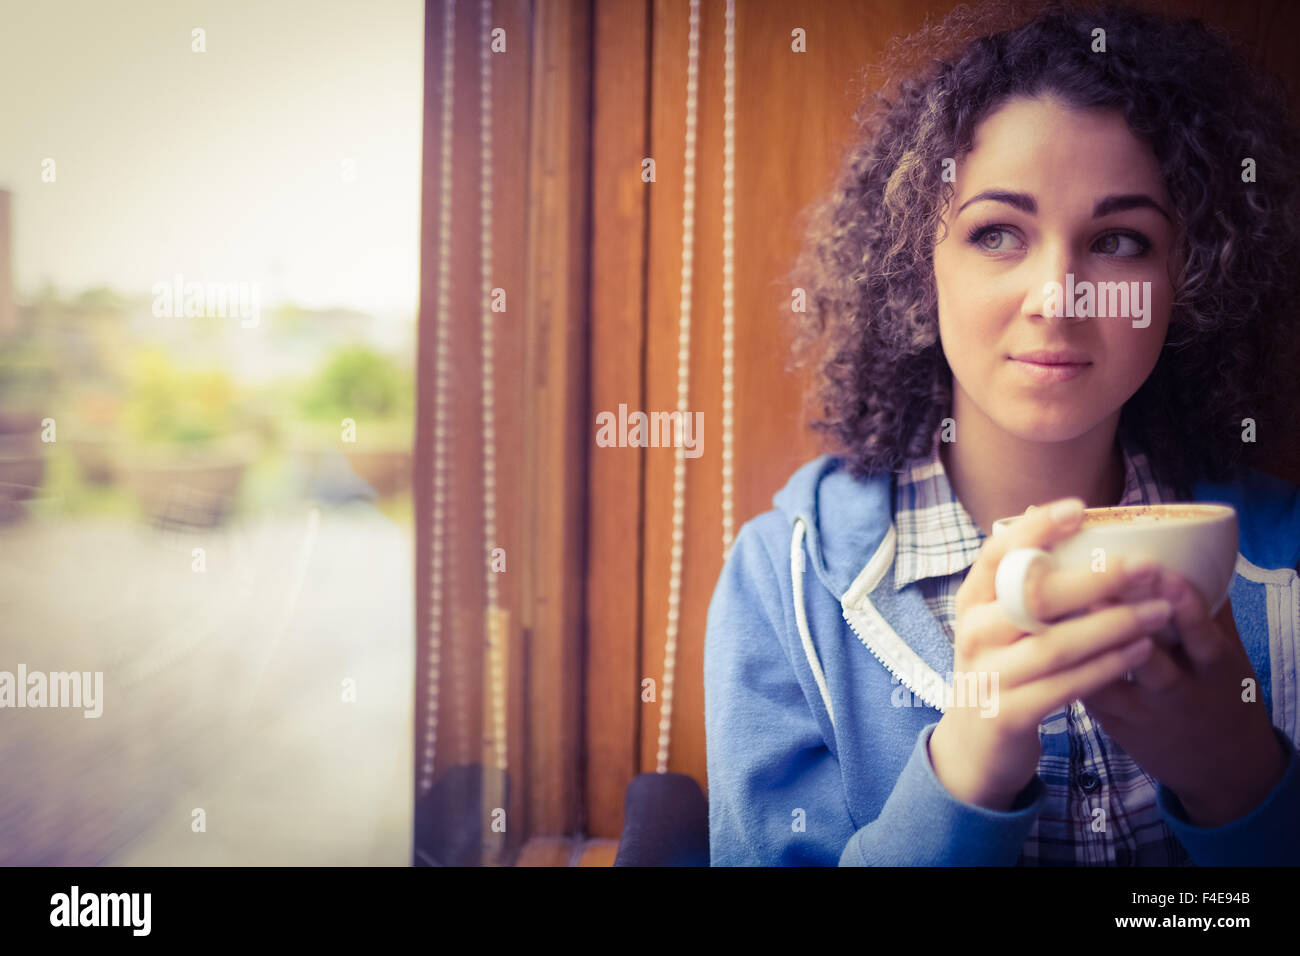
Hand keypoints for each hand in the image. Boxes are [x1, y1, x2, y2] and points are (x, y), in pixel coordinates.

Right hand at [929, 498, 1172, 810]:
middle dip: (1093, 579)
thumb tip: (1057, 514)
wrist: (974, 747)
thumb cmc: (1002, 670)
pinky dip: (1106, 667)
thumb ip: (1023, 582)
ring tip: (1160, 611)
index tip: (1079, 508)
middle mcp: (973, 634)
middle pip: (1031, 597)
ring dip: (1112, 625)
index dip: (1035, 529)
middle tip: (1145, 565)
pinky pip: (1066, 686)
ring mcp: (989, 676)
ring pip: (1054, 643)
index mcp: (971, 602)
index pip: (995, 554)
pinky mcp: (1008, 715)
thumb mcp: (1000, 624)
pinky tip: (1140, 650)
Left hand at [1081, 569, 1288, 827]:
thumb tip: (1185, 550)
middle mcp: (1180, 693)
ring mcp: (1144, 712)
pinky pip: (1087, 694)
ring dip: (1083, 648)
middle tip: (1096, 589)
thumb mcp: (1226, 655)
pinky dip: (1066, 667)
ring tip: (1057, 615)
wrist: (1221, 768)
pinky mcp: (1115, 725)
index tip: (1163, 574)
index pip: (1203, 636)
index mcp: (1215, 669)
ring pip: (1109, 680)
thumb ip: (1207, 610)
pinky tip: (1042, 640)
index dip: (1185, 607)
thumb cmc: (1219, 691)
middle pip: (1153, 660)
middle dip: (1125, 626)